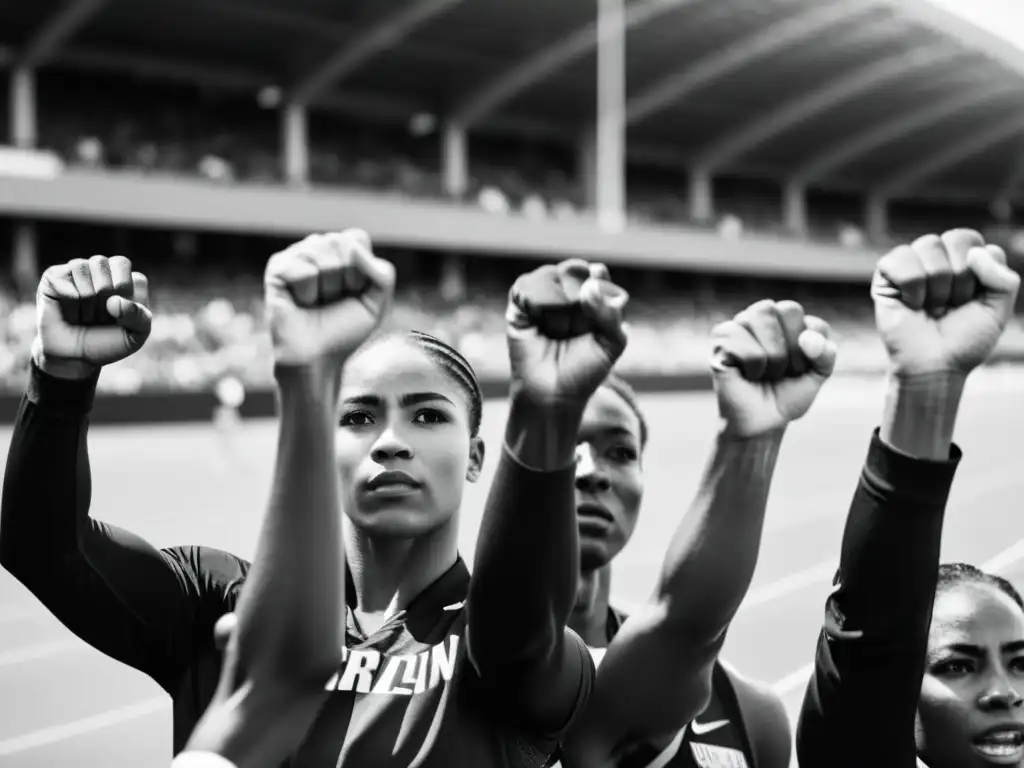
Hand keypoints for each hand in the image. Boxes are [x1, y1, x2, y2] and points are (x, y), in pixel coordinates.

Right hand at [33, 255, 151, 377]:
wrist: (74, 358)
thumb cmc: (106, 342)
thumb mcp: (135, 336)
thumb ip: (140, 317)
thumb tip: (114, 301)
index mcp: (125, 277)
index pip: (125, 267)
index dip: (124, 293)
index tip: (119, 315)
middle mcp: (101, 269)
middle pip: (101, 264)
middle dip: (102, 298)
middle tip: (99, 317)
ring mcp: (76, 271)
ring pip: (81, 269)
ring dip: (85, 302)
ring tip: (84, 316)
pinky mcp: (53, 276)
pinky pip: (64, 280)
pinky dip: (69, 304)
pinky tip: (69, 313)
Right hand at [264, 230, 395, 368]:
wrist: (318, 358)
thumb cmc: (344, 331)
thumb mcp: (378, 303)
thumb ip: (382, 272)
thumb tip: (352, 247)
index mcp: (341, 251)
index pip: (358, 238)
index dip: (362, 272)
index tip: (354, 293)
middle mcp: (317, 247)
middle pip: (341, 243)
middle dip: (345, 280)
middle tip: (332, 301)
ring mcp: (295, 255)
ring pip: (321, 252)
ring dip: (326, 288)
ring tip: (316, 304)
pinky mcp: (277, 268)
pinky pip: (304, 269)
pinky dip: (307, 292)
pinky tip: (300, 303)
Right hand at [506, 259, 627, 407]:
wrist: (552, 397)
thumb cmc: (584, 374)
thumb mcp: (611, 344)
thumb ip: (610, 313)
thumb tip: (590, 283)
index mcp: (592, 307)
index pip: (597, 279)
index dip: (598, 275)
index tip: (598, 274)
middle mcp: (567, 302)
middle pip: (573, 273)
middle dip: (578, 282)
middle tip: (580, 300)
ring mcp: (543, 305)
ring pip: (550, 277)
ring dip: (557, 289)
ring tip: (562, 316)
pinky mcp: (519, 311)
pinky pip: (524, 289)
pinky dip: (533, 293)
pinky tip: (543, 310)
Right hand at [711, 300, 836, 437]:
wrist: (762, 422)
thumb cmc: (787, 395)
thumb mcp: (817, 375)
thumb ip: (825, 355)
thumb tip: (808, 339)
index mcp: (785, 318)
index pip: (810, 312)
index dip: (809, 344)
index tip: (799, 367)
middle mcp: (761, 316)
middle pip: (788, 308)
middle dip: (793, 347)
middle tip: (782, 371)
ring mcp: (738, 326)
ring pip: (763, 319)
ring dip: (772, 357)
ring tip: (765, 373)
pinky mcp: (721, 342)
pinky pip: (743, 343)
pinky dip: (753, 367)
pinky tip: (747, 375)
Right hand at [873, 229, 1019, 377]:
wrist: (933, 367)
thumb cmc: (964, 342)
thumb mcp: (997, 311)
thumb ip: (1004, 279)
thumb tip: (976, 252)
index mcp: (964, 261)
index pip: (974, 239)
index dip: (977, 271)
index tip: (970, 300)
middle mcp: (937, 258)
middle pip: (956, 238)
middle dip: (960, 277)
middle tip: (950, 305)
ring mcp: (910, 265)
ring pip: (929, 245)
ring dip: (936, 285)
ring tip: (930, 307)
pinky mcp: (884, 276)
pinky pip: (899, 259)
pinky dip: (911, 286)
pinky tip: (910, 304)